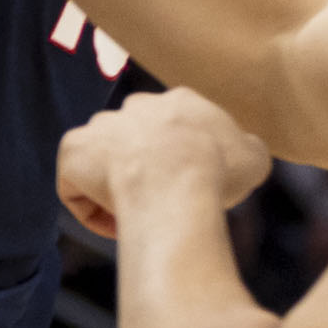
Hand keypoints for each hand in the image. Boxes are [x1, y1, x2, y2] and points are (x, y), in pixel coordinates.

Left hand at [56, 88, 272, 235]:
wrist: (177, 178)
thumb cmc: (219, 169)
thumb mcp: (254, 156)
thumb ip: (247, 149)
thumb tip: (246, 149)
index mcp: (178, 103)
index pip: (177, 130)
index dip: (183, 163)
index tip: (191, 188)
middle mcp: (134, 106)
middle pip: (138, 142)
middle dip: (148, 172)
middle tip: (164, 203)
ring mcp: (100, 125)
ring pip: (105, 163)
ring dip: (118, 189)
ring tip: (139, 218)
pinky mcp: (73, 150)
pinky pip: (75, 185)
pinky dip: (91, 209)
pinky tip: (116, 225)